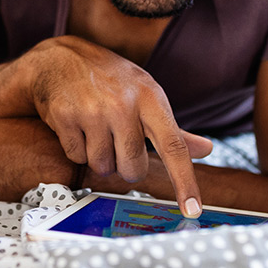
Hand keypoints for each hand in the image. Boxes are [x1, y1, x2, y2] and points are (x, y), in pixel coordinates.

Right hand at [26, 37, 211, 215]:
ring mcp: (93, 110)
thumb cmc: (110, 79)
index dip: (185, 180)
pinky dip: (77, 148)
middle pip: (133, 168)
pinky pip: (77, 157)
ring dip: (99, 156)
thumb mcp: (145, 94)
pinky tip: (78, 125)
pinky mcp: (65, 117)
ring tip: (95, 128)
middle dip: (125, 165)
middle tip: (118, 141)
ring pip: (103, 166)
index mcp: (150, 97)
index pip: (174, 146)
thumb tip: (207, 149)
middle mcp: (123, 103)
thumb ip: (173, 129)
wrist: (61, 58)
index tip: (193, 209)